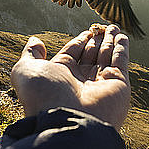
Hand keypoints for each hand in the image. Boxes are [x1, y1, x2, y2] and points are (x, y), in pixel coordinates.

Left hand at [10, 24, 130, 130]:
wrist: (68, 121)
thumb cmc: (44, 97)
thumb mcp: (25, 71)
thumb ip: (30, 54)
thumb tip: (35, 40)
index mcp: (60, 76)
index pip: (73, 52)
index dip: (80, 40)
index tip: (87, 30)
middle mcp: (81, 80)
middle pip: (91, 54)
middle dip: (96, 40)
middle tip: (101, 26)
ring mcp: (100, 83)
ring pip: (106, 56)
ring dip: (110, 40)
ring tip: (114, 26)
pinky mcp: (118, 85)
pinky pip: (120, 61)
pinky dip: (122, 48)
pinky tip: (122, 36)